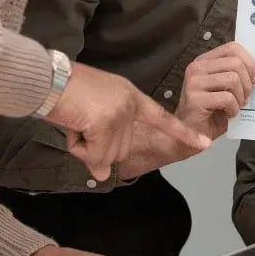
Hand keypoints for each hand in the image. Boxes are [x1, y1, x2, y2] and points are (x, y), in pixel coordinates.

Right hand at [44, 63, 209, 180]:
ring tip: (75, 121)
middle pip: (120, 150)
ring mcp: (121, 113)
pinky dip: (79, 147)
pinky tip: (72, 126)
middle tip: (80, 123)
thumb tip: (103, 175)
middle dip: (95, 146)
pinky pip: (94, 155)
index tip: (205, 143)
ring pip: (106, 156)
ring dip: (85, 147)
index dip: (183, 133)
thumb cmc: (66, 93)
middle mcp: (130, 105)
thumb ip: (102, 143)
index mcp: (131, 97)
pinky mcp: (106, 122)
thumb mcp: (92, 114)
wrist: (49, 80)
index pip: (163, 119)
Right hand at [176, 42, 254, 138]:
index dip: (249, 62)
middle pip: (235, 63)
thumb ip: (236, 74)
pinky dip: (233, 109)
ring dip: (240, 97)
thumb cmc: (211, 111)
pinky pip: (227, 98)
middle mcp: (196, 67)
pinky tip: (229, 114)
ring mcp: (194, 82)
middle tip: (245, 98)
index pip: (232, 48)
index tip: (254, 79)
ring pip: (232, 79)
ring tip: (236, 107)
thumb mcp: (225, 88)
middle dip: (247, 83)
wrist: (193, 134)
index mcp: (204, 61)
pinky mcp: (195, 98)